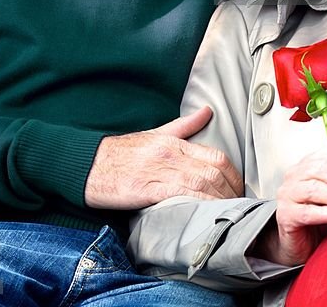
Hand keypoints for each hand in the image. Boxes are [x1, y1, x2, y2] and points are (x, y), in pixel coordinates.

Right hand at [84, 106, 242, 209]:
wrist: (88, 164)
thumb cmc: (121, 153)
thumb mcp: (155, 134)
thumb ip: (184, 126)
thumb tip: (207, 111)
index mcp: (175, 143)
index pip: (216, 156)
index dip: (233, 176)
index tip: (238, 191)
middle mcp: (171, 154)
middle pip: (214, 171)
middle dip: (230, 192)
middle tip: (238, 208)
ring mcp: (160, 170)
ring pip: (202, 183)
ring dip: (219, 201)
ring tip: (228, 215)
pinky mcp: (147, 189)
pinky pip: (181, 195)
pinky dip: (198, 204)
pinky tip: (206, 215)